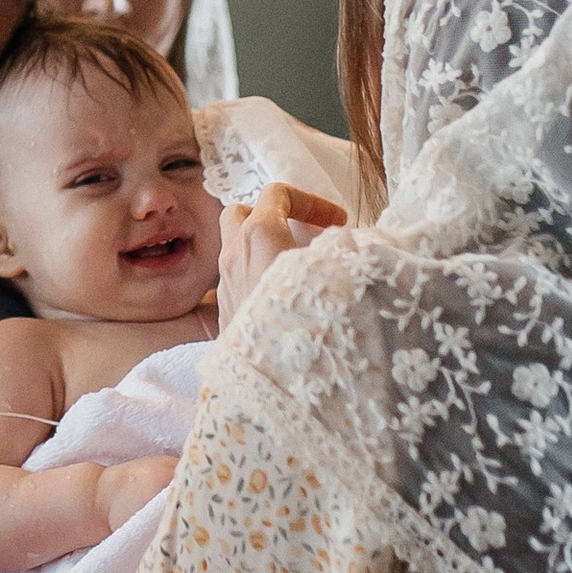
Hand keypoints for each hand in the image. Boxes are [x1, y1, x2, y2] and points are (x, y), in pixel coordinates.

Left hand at [217, 182, 344, 326]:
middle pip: (240, 213)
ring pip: (235, 248)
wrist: (274, 379)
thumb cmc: (307, 321)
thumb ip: (342, 248)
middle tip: (302, 234)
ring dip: (263, 249)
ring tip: (297, 268)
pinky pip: (238, 280)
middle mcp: (234, 255)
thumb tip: (347, 242)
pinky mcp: (225, 313)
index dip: (312, 201)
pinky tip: (286, 298)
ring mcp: (225, 284)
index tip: (338, 222)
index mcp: (258, 234)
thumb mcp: (337, 272)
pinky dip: (258, 277)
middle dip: (271, 216)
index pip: (277, 193)